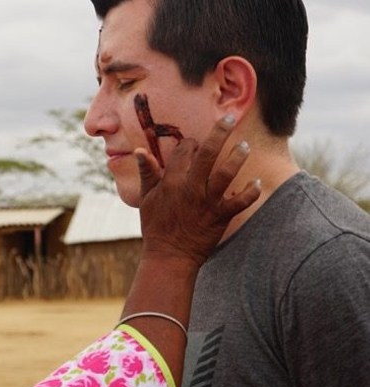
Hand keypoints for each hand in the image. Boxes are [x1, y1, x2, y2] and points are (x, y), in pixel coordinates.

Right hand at [136, 115, 260, 267]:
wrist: (169, 256)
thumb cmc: (155, 227)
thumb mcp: (146, 199)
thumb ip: (147, 173)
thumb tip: (140, 150)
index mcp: (171, 182)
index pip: (182, 152)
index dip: (189, 143)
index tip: (194, 142)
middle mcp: (190, 188)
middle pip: (207, 155)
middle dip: (219, 134)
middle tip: (230, 119)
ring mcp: (207, 202)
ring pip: (226, 174)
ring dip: (237, 158)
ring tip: (244, 146)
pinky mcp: (220, 217)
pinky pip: (239, 202)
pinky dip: (250, 192)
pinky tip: (257, 183)